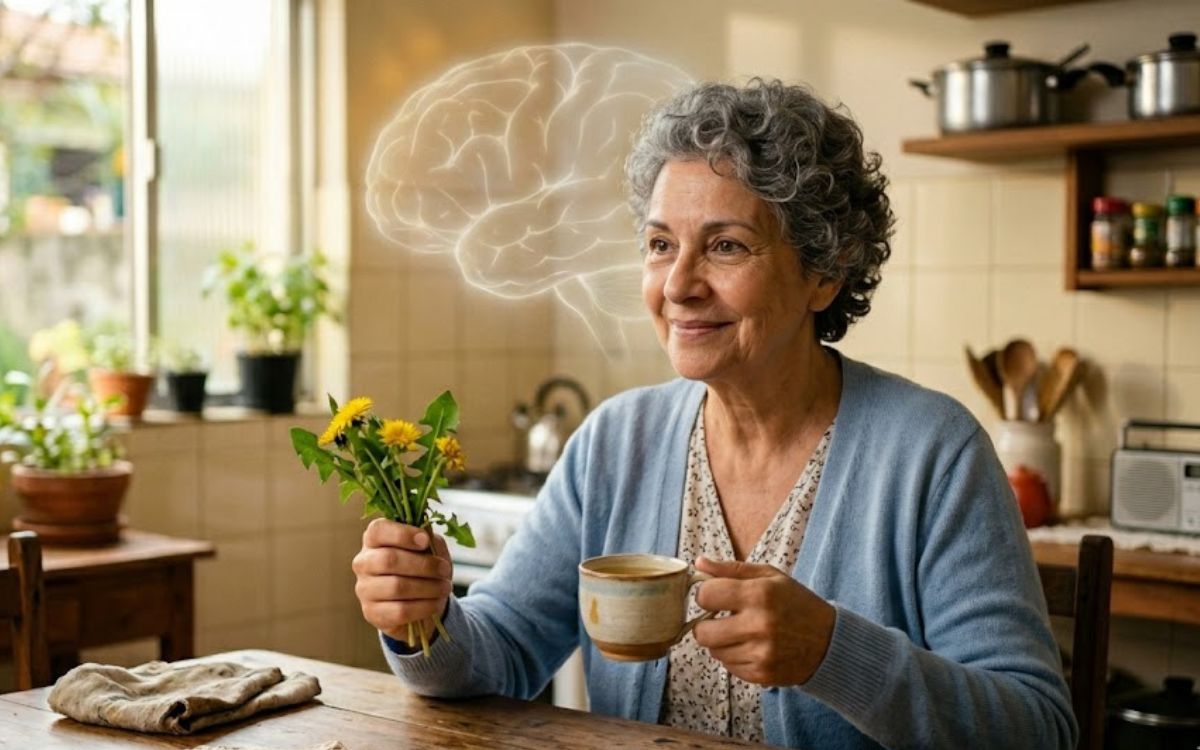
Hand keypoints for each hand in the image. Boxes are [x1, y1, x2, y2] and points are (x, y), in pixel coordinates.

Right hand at [352, 518, 452, 640]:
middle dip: (423, 565)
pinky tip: (437, 603)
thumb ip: (429, 539)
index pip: (378, 530)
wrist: (419, 600)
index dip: (402, 534)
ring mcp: (365, 589)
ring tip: (445, 587)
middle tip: (444, 569)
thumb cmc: (422, 566)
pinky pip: (400, 611)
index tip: (425, 541)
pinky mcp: (372, 613)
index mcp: (373, 540)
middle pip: (389, 559)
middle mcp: (363, 563)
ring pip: (396, 587)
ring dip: (428, 587)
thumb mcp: (429, 547)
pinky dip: (424, 606)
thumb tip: (426, 538)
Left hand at [692, 556, 834, 686]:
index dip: (705, 594)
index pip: (706, 595)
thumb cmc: (796, 603)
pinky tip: (752, 647)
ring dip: (721, 641)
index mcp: (760, 594)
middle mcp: (759, 625)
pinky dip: (734, 657)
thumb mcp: (770, 577)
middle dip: (705, 624)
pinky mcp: (762, 675)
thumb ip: (731, 569)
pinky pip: (729, 667)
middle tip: (719, 619)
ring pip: (714, 651)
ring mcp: (761, 654)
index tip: (714, 595)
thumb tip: (698, 563)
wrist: (830, 641)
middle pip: (702, 632)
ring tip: (741, 632)